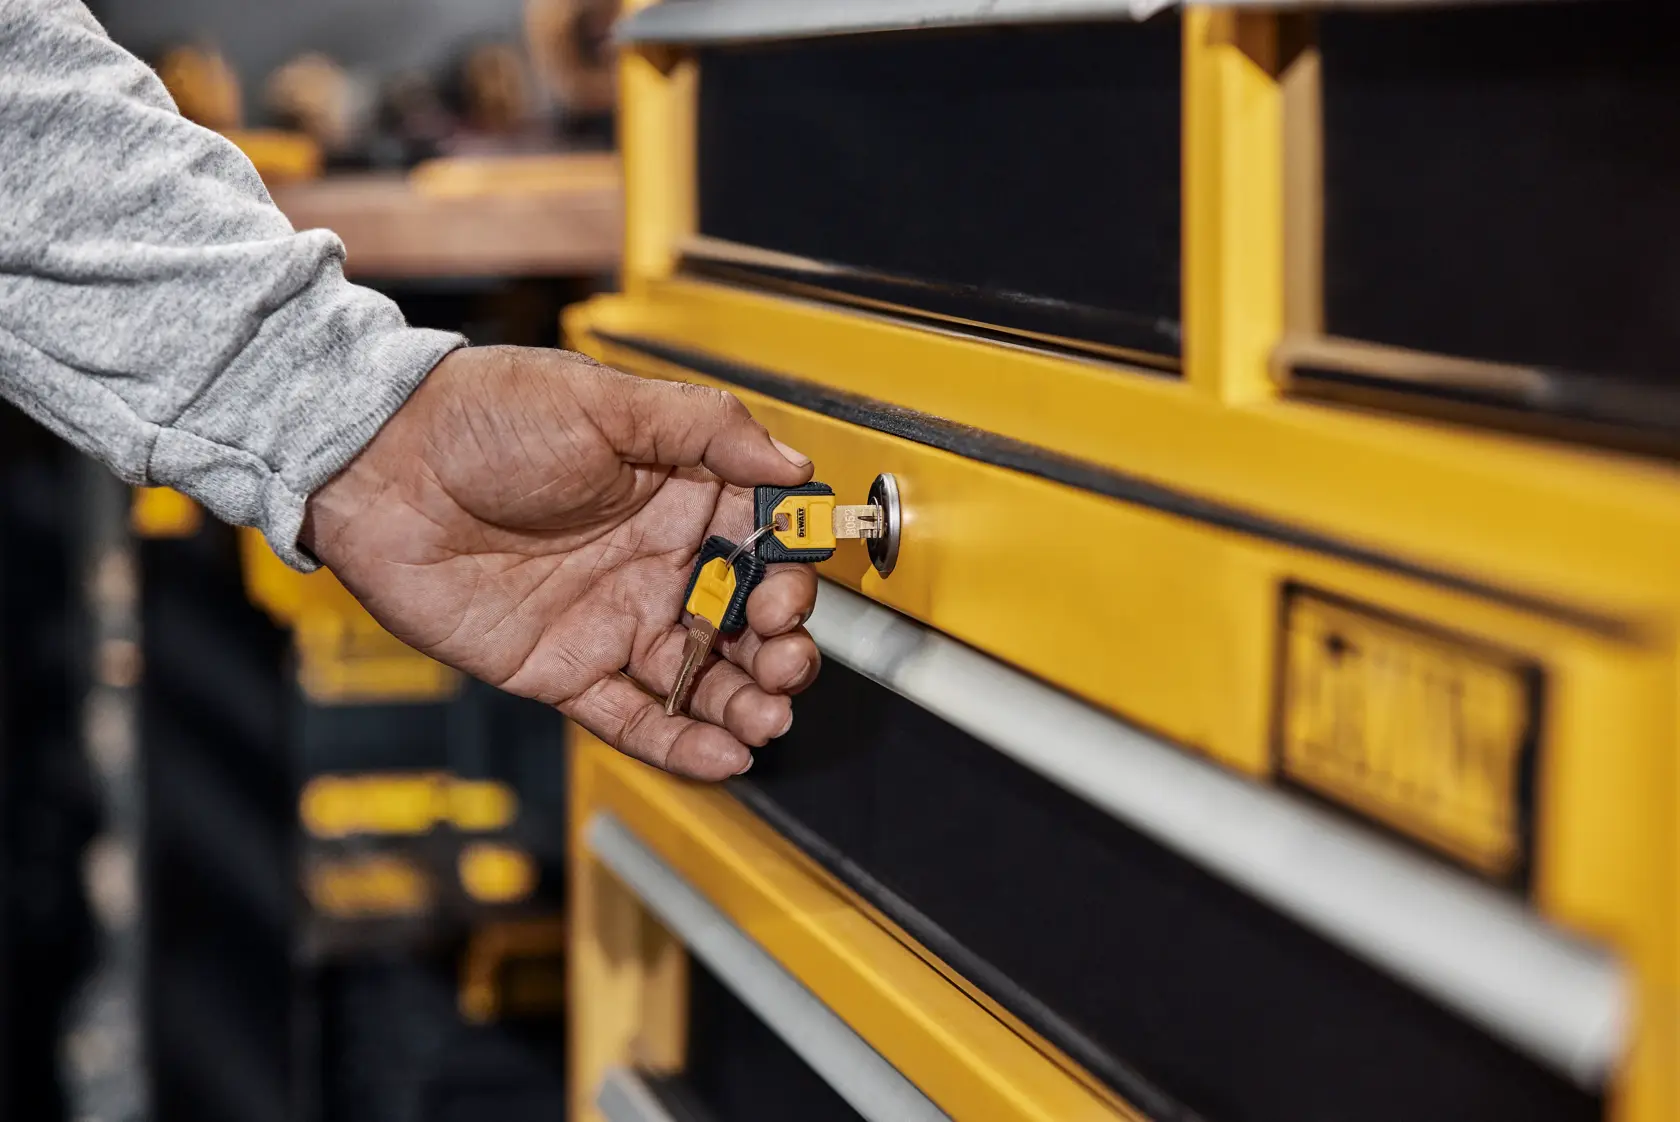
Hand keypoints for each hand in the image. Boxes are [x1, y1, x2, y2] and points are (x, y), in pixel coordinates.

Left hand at [300, 345, 820, 779]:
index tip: (789, 592)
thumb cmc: (480, 415)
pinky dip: (681, 741)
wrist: (378, 466)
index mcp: (676, 494)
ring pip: (700, 676)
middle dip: (778, 649)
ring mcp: (611, 619)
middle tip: (784, 663)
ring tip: (768, 716)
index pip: (760, 546)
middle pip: (743, 622)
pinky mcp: (565, 669)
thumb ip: (705, 428)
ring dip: (744, 702)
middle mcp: (653, 562)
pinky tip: (724, 753)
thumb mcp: (604, 402)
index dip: (786, 574)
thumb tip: (792, 462)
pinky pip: (633, 716)